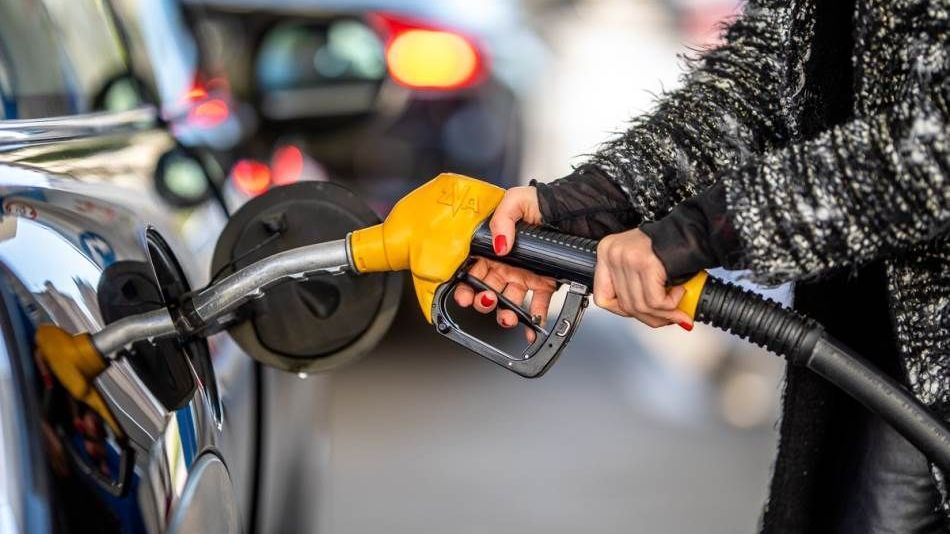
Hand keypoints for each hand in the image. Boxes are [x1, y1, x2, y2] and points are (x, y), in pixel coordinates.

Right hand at [453, 186, 553, 340]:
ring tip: (508, 317)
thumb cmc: (543, 202)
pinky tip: (533, 326)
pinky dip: (535, 318)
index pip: (473, 270)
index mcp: (494, 247)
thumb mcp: (516, 200)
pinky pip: (537, 304)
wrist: (575, 209)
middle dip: (483, 302)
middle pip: (487, 290)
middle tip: (487, 301)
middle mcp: (506, 264)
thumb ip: (502, 220)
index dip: (466, 285)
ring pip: (509, 301)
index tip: (465, 296)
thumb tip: (498, 244)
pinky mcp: (544, 283)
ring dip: (505, 314)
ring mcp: (524, 275)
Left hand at [594, 228, 693, 329]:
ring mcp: (627, 258)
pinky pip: (655, 300)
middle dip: (650, 317)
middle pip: (625, 304)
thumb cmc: (671, 245)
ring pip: (640, 305)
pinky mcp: (644, 264)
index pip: (603, 297)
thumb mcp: (642, 264)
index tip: (641, 313)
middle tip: (667, 318)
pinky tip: (680, 292)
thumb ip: (636, 288)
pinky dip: (671, 304)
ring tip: (677, 307)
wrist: (694, 229)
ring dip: (664, 313)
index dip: (624, 311)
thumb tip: (645, 317)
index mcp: (606, 252)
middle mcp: (613, 253)